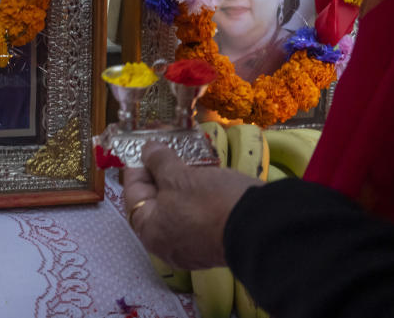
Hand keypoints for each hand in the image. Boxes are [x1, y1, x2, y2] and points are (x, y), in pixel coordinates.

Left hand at [124, 141, 261, 269]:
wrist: (259, 226)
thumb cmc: (210, 202)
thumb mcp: (180, 176)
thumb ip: (159, 162)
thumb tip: (147, 150)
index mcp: (151, 232)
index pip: (134, 195)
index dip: (138, 167)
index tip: (145, 147)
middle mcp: (168, 245)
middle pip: (157, 203)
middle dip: (162, 174)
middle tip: (169, 150)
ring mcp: (192, 246)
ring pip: (179, 209)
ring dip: (182, 184)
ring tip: (191, 160)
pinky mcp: (214, 241)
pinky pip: (198, 216)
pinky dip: (198, 197)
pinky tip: (208, 178)